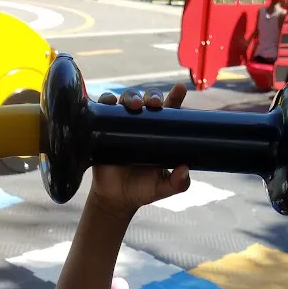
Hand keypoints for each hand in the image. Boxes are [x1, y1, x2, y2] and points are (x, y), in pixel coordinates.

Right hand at [89, 86, 189, 216]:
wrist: (116, 199)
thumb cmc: (142, 190)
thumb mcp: (163, 188)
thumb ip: (178, 183)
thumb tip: (184, 170)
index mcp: (159, 133)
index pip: (169, 110)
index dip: (175, 97)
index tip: (180, 89)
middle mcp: (141, 125)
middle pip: (147, 100)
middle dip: (152, 96)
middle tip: (154, 103)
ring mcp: (121, 125)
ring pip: (126, 100)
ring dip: (131, 96)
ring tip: (134, 105)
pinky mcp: (103, 129)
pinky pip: (104, 109)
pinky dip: (106, 101)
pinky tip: (109, 102)